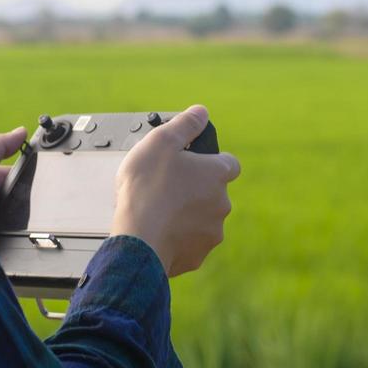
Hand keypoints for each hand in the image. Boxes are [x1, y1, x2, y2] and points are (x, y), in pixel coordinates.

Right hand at [110, 105, 240, 276]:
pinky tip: (159, 231)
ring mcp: (211, 232)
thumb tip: (201, 112)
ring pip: (203, 218)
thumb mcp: (161, 141)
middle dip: (195, 189)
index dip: (211, 162)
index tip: (192, 163)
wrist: (138, 240)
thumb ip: (185, 124)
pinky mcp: (197, 255)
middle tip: (167, 187)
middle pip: (213, 192)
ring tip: (159, 210)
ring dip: (187, 214)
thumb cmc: (147, 189)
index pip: (229, 163)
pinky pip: (191, 242)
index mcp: (217, 175)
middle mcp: (221, 204)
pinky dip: (178, 237)